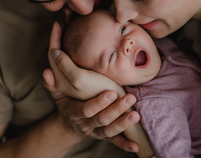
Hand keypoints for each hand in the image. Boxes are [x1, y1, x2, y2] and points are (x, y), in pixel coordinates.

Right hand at [43, 22, 139, 151]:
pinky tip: (136, 147)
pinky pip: (114, 142)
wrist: (69, 125)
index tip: (111, 93)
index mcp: (75, 113)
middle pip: (101, 120)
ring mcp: (96, 132)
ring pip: (109, 131)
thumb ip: (52, 84)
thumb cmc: (67, 104)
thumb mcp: (58, 95)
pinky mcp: (104, 137)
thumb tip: (46, 72)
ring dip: (123, 124)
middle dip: (116, 110)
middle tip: (129, 98)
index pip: (86, 110)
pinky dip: (125, 145)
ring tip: (135, 115)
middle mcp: (86, 125)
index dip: (98, 104)